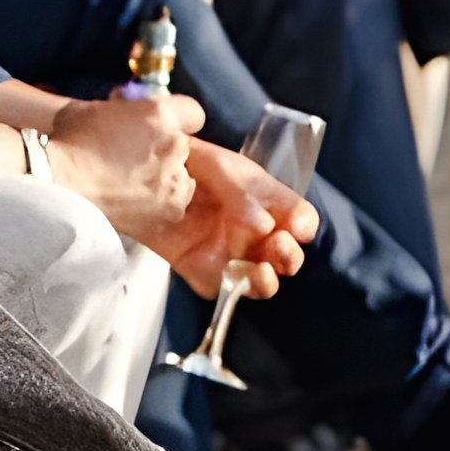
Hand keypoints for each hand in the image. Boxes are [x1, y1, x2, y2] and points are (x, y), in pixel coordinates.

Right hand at [41, 92, 200, 248]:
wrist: (56, 184)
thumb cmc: (68, 142)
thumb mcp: (91, 107)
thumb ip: (119, 107)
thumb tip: (122, 106)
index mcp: (160, 114)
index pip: (192, 112)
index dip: (176, 118)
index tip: (160, 126)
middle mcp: (174, 146)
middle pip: (184, 146)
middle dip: (165, 149)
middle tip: (136, 157)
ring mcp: (174, 182)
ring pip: (182, 177)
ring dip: (166, 178)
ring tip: (132, 183)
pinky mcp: (168, 211)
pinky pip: (173, 205)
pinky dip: (158, 205)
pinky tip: (132, 201)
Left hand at [152, 138, 318, 299]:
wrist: (147, 171)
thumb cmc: (189, 161)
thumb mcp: (222, 164)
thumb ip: (245, 189)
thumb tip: (261, 224)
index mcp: (266, 203)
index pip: (299, 218)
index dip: (303, 224)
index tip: (298, 225)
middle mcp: (254, 232)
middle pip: (286, 255)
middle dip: (290, 255)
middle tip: (279, 243)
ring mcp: (231, 254)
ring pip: (262, 281)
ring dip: (268, 281)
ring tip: (262, 271)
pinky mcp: (202, 271)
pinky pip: (223, 289)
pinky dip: (231, 289)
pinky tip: (230, 278)